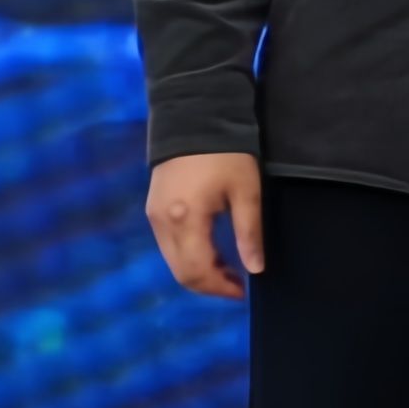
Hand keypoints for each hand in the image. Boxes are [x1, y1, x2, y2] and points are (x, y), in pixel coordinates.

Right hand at [149, 151, 267, 299]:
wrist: (194, 117)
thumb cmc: (226, 153)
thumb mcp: (246, 191)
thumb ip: (249, 232)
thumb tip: (256, 269)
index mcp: (186, 219)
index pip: (197, 271)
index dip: (220, 288)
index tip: (243, 290)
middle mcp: (163, 223)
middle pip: (181, 272)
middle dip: (209, 284)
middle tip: (237, 283)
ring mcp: (154, 216)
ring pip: (173, 261)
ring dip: (199, 272)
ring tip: (228, 268)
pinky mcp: (153, 209)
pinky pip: (168, 246)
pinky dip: (188, 256)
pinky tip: (211, 251)